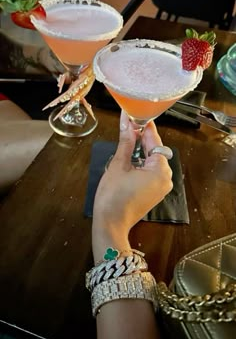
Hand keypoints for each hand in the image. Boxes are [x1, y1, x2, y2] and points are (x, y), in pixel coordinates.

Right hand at [92, 110, 172, 261]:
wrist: (110, 224)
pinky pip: (151, 171)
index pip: (154, 141)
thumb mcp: (119, 165)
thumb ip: (126, 142)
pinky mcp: (156, 192)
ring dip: (141, 150)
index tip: (135, 114)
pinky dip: (142, 163)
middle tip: (128, 125)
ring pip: (153, 161)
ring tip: (127, 138)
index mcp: (161, 170)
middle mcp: (166, 178)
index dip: (144, 127)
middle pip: (155, 150)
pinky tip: (131, 155)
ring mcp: (162, 187)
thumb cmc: (113, 196)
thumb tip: (127, 122)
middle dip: (142, 138)